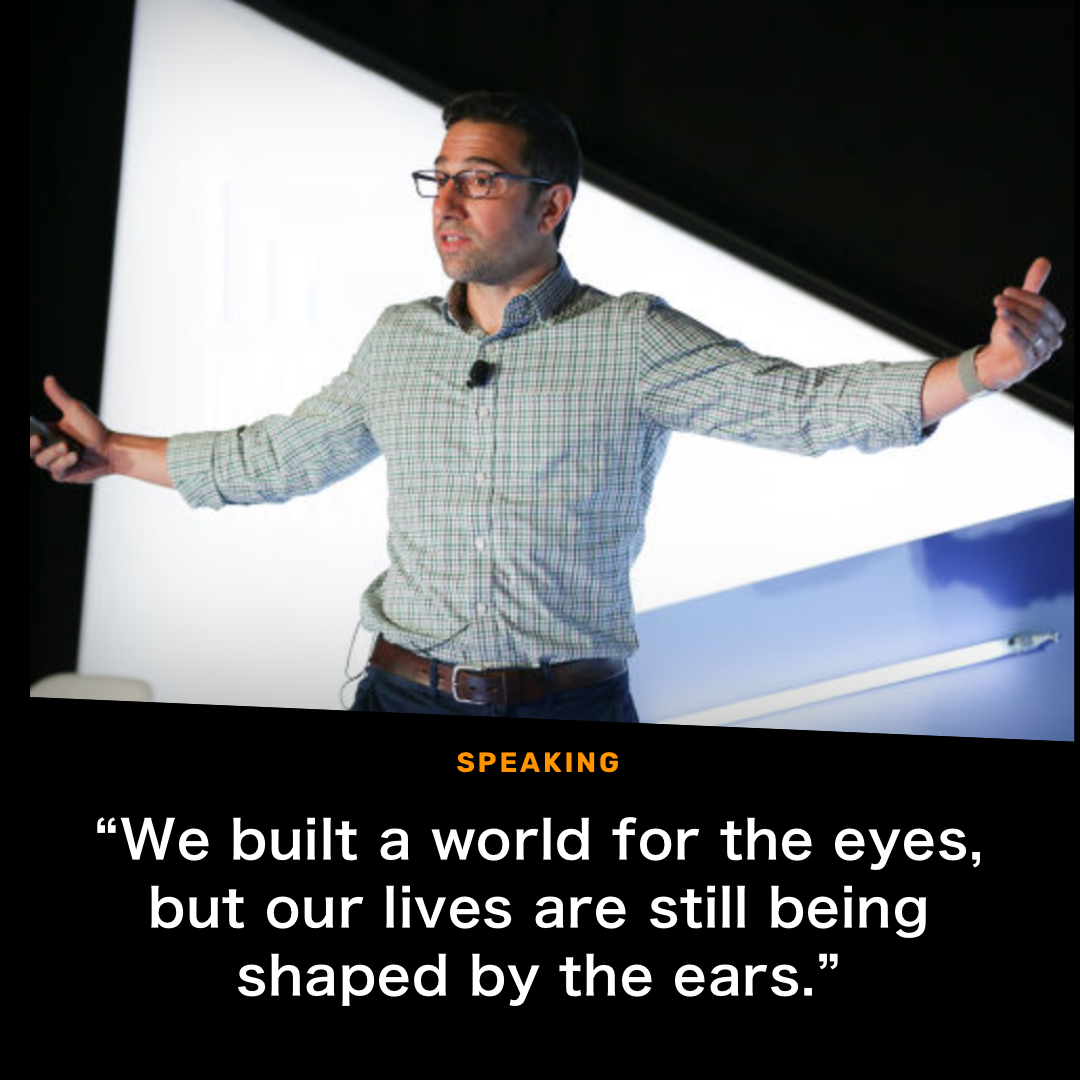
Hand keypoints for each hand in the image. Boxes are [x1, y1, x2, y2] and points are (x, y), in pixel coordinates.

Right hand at [30, 376, 113, 482]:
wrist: (112, 449)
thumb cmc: (94, 430)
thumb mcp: (75, 410)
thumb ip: (60, 397)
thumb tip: (48, 378)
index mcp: (46, 434)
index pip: (28, 434)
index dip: (26, 434)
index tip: (30, 431)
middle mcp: (47, 449)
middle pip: (29, 450)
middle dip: (30, 445)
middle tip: (37, 439)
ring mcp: (55, 462)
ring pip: (42, 461)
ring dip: (54, 453)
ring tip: (67, 446)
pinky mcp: (64, 474)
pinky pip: (56, 471)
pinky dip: (64, 463)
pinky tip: (74, 456)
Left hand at [977, 257, 1066, 389]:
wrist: (997, 360)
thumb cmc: (1012, 333)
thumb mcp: (1020, 308)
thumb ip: (1032, 287)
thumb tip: (1043, 260)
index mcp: (1055, 324)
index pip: (1044, 307)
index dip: (1026, 297)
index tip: (1006, 291)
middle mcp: (1053, 339)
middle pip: (1038, 319)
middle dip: (1018, 307)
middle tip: (998, 300)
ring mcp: (1043, 353)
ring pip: (1032, 332)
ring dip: (1014, 319)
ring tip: (999, 311)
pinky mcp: (1029, 364)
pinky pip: (1025, 348)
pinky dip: (1015, 336)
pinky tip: (1005, 327)